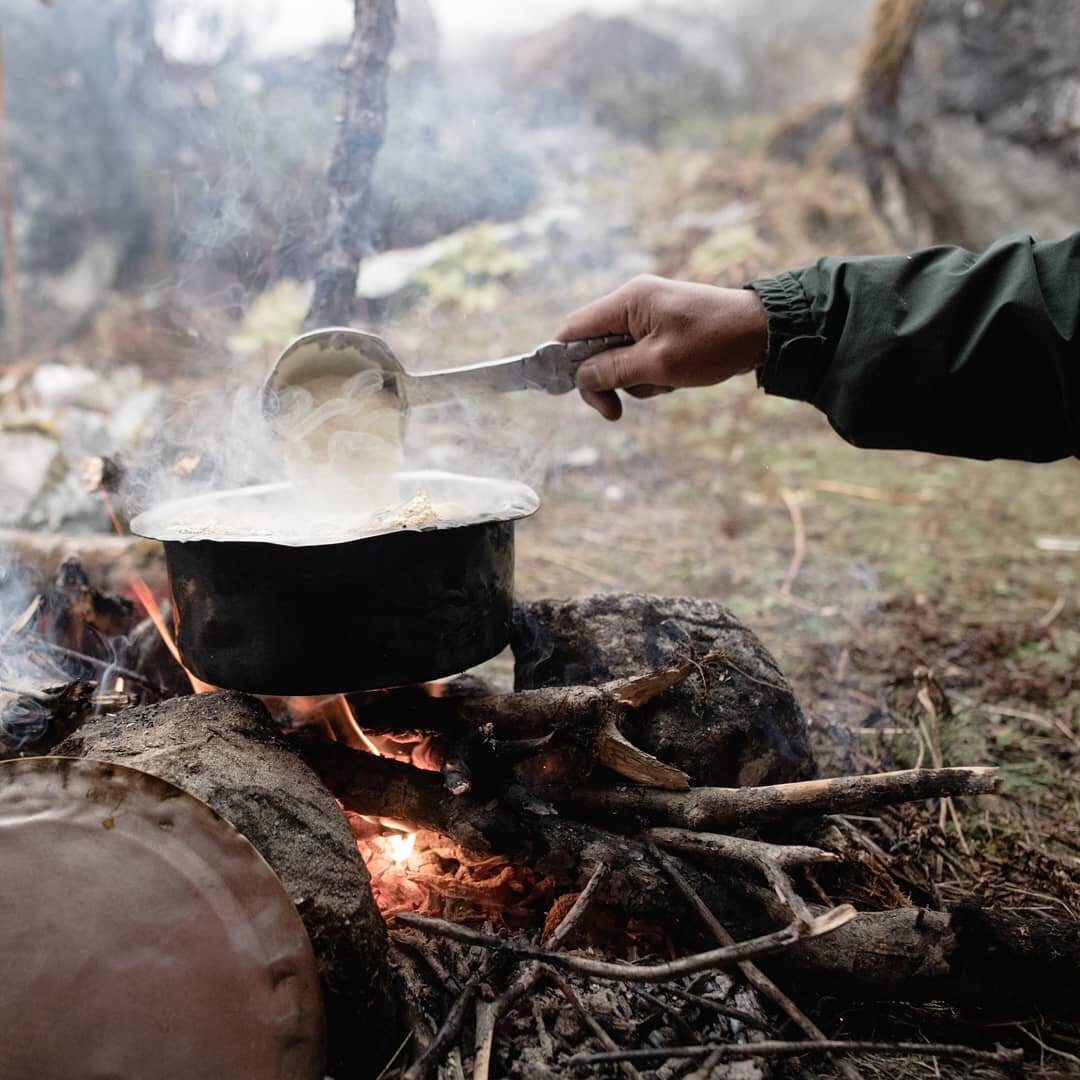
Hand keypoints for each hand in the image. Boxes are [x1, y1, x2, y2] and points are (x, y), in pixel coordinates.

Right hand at [555, 275, 767, 419]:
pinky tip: (676, 378)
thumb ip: (613, 371)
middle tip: (615, 411)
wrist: (764, 332)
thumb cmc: (713, 343)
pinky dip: (652, 375)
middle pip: (594, 348)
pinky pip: (641, 357)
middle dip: (608, 380)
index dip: (563, 360)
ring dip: (636, 381)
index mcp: (628, 301)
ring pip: (619, 358)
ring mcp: (649, 315)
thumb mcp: (658, 364)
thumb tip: (580, 378)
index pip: (573, 329)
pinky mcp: (664, 328)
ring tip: (667, 382)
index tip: (564, 392)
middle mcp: (634, 302)